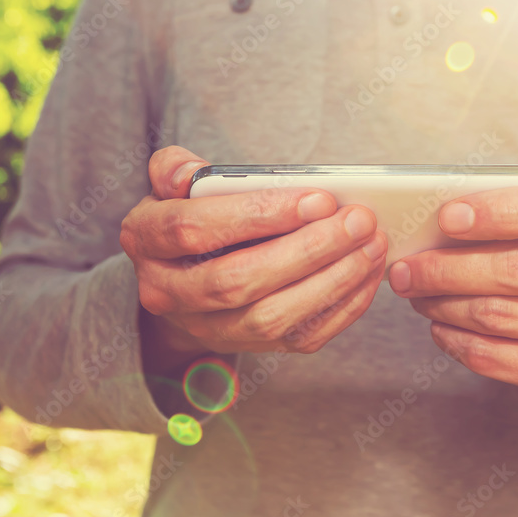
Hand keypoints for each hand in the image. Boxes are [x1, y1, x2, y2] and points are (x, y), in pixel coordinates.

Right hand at [120, 146, 386, 368]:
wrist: (184, 276)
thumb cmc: (190, 216)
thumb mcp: (171, 185)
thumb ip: (175, 169)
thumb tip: (190, 173)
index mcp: (144, 241)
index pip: (194, 230)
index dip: (258, 214)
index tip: (318, 198)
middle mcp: (167, 293)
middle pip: (237, 281)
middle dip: (306, 251)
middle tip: (359, 220)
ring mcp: (207, 328)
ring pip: (271, 317)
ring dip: (331, 282)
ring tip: (372, 245)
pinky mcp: (247, 347)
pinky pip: (299, 338)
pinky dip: (341, 307)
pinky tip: (368, 274)